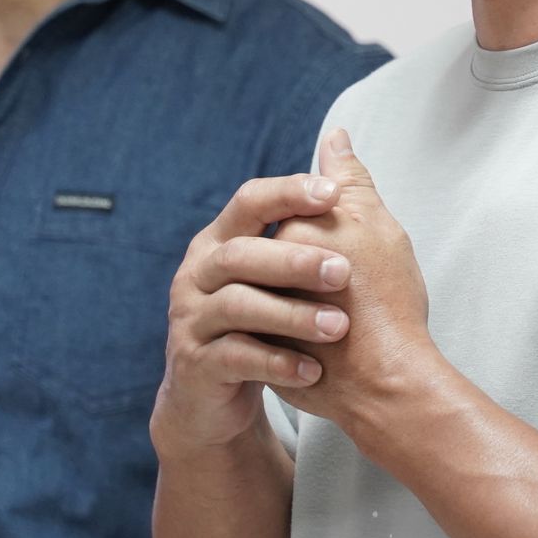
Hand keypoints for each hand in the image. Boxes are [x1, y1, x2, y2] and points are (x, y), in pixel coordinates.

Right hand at [150, 170, 354, 458]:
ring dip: (293, 315)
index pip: (248, 202)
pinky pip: (235, 357)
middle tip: (344, 273)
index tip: (333, 194)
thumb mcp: (280, 268)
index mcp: (221, 241)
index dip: (287, 194)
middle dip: (294, 260)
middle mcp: (198, 274)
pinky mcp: (196, 365)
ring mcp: (192, 320)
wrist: (211, 400)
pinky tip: (314, 370)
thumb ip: (310, 211)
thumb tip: (340, 137)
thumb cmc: (260, 322)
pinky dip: (277, 363)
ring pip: (239, 306)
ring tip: (339, 326)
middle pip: (240, 254)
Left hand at [270, 129, 433, 434]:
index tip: (359, 261)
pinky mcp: (260, 350)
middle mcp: (264, 269)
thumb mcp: (379, 228)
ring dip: (298, 302)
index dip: (336, 232)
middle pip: (282, 253)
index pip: (299, 214)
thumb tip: (333, 135)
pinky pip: (268, 332)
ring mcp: (258, 311)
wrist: (386, 380)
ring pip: (272, 291)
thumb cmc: (389, 301)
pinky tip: (321, 344)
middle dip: (312, 270)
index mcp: (291, 232)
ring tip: (341, 320)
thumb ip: (351, 180)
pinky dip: (291, 335)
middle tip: (355, 293)